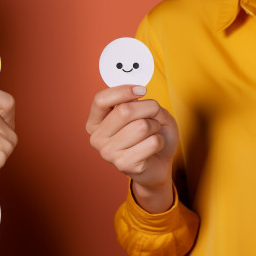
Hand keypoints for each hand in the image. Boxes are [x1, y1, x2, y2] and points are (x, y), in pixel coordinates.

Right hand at [86, 85, 177, 210]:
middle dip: (148, 108)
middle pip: (124, 110)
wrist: (157, 164)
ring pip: (142, 126)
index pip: (101, 99)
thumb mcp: (146, 111)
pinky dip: (160, 141)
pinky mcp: (124, 164)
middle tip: (153, 114)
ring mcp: (108, 152)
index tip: (141, 90)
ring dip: (155, 127)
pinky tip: (153, 148)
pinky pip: (152, 142)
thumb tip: (137, 97)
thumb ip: (140, 102)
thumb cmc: (149, 135)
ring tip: (151, 134)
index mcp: (95, 121)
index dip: (123, 91)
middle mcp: (97, 137)